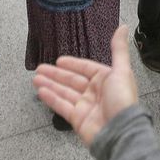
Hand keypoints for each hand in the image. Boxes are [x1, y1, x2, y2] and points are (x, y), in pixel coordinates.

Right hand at [33, 25, 138, 146]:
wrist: (120, 132)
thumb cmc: (123, 100)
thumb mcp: (122, 71)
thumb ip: (119, 50)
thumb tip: (123, 27)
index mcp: (107, 79)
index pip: (86, 68)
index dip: (73, 64)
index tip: (59, 60)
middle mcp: (96, 92)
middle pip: (72, 80)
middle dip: (56, 74)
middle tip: (40, 68)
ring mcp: (86, 106)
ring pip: (64, 92)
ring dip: (50, 84)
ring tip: (35, 78)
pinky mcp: (77, 119)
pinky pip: (62, 106)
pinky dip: (51, 98)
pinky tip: (41, 91)